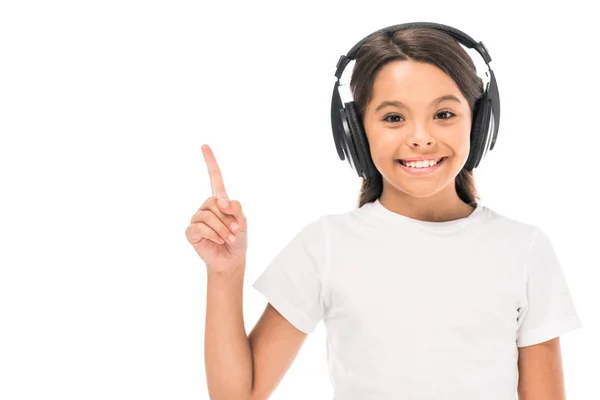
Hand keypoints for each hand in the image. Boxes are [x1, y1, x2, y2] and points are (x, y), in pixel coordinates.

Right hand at [185, 144, 247, 272]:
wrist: (231, 260)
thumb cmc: (238, 239)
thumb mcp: (243, 222)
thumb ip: (236, 208)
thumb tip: (220, 201)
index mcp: (219, 201)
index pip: (214, 178)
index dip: (210, 162)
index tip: (204, 146)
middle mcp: (206, 207)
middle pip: (214, 203)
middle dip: (227, 219)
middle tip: (235, 232)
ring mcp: (197, 218)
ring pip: (208, 216)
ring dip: (223, 230)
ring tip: (229, 239)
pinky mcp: (191, 232)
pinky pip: (200, 227)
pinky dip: (213, 235)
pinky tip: (217, 242)